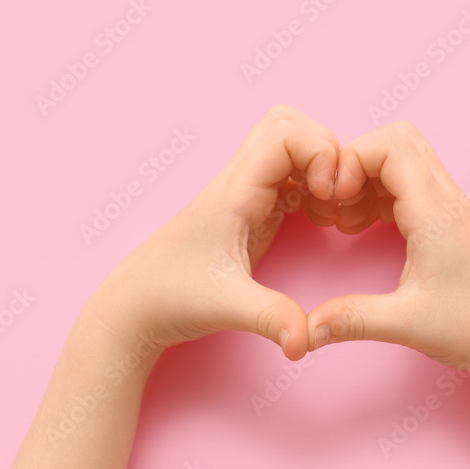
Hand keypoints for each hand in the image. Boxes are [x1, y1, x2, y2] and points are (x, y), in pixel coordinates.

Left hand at [85, 105, 339, 360]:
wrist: (134, 307)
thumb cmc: (170, 298)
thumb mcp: (226, 307)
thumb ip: (270, 318)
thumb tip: (303, 342)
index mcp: (234, 191)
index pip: (285, 133)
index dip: (319, 152)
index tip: (328, 194)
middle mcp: (239, 183)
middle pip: (289, 126)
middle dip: (325, 151)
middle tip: (335, 195)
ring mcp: (245, 194)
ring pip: (291, 148)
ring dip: (321, 169)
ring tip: (331, 210)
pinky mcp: (252, 211)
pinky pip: (291, 177)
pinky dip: (314, 188)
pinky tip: (319, 222)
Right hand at [306, 122, 469, 386]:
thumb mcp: (407, 323)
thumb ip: (353, 319)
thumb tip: (307, 329)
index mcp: (436, 212)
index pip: (390, 146)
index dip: (351, 160)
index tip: (333, 197)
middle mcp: (446, 200)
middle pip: (397, 140)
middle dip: (356, 162)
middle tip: (337, 202)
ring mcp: (450, 208)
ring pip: (404, 161)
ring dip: (368, 178)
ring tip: (346, 220)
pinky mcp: (449, 222)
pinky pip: (410, 185)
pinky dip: (381, 194)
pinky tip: (365, 227)